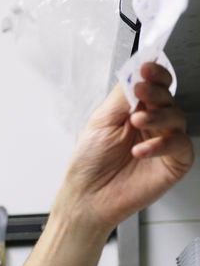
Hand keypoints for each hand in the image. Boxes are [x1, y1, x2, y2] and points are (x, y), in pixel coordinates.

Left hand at [53, 61, 192, 235]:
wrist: (86, 197)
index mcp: (136, 112)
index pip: (155, 86)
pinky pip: (179, 146)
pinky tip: (140, 150)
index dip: (154, 75)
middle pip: (168, 98)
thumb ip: (121, 97)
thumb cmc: (90, 163)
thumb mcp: (100, 122)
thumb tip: (136, 73)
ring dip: (157, 116)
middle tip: (141, 92)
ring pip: (177, 118)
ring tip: (136, 122)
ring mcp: (165, 142)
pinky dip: (162, 144)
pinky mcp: (174, 163)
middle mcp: (153, 125)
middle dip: (156, 92)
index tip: (145, 68)